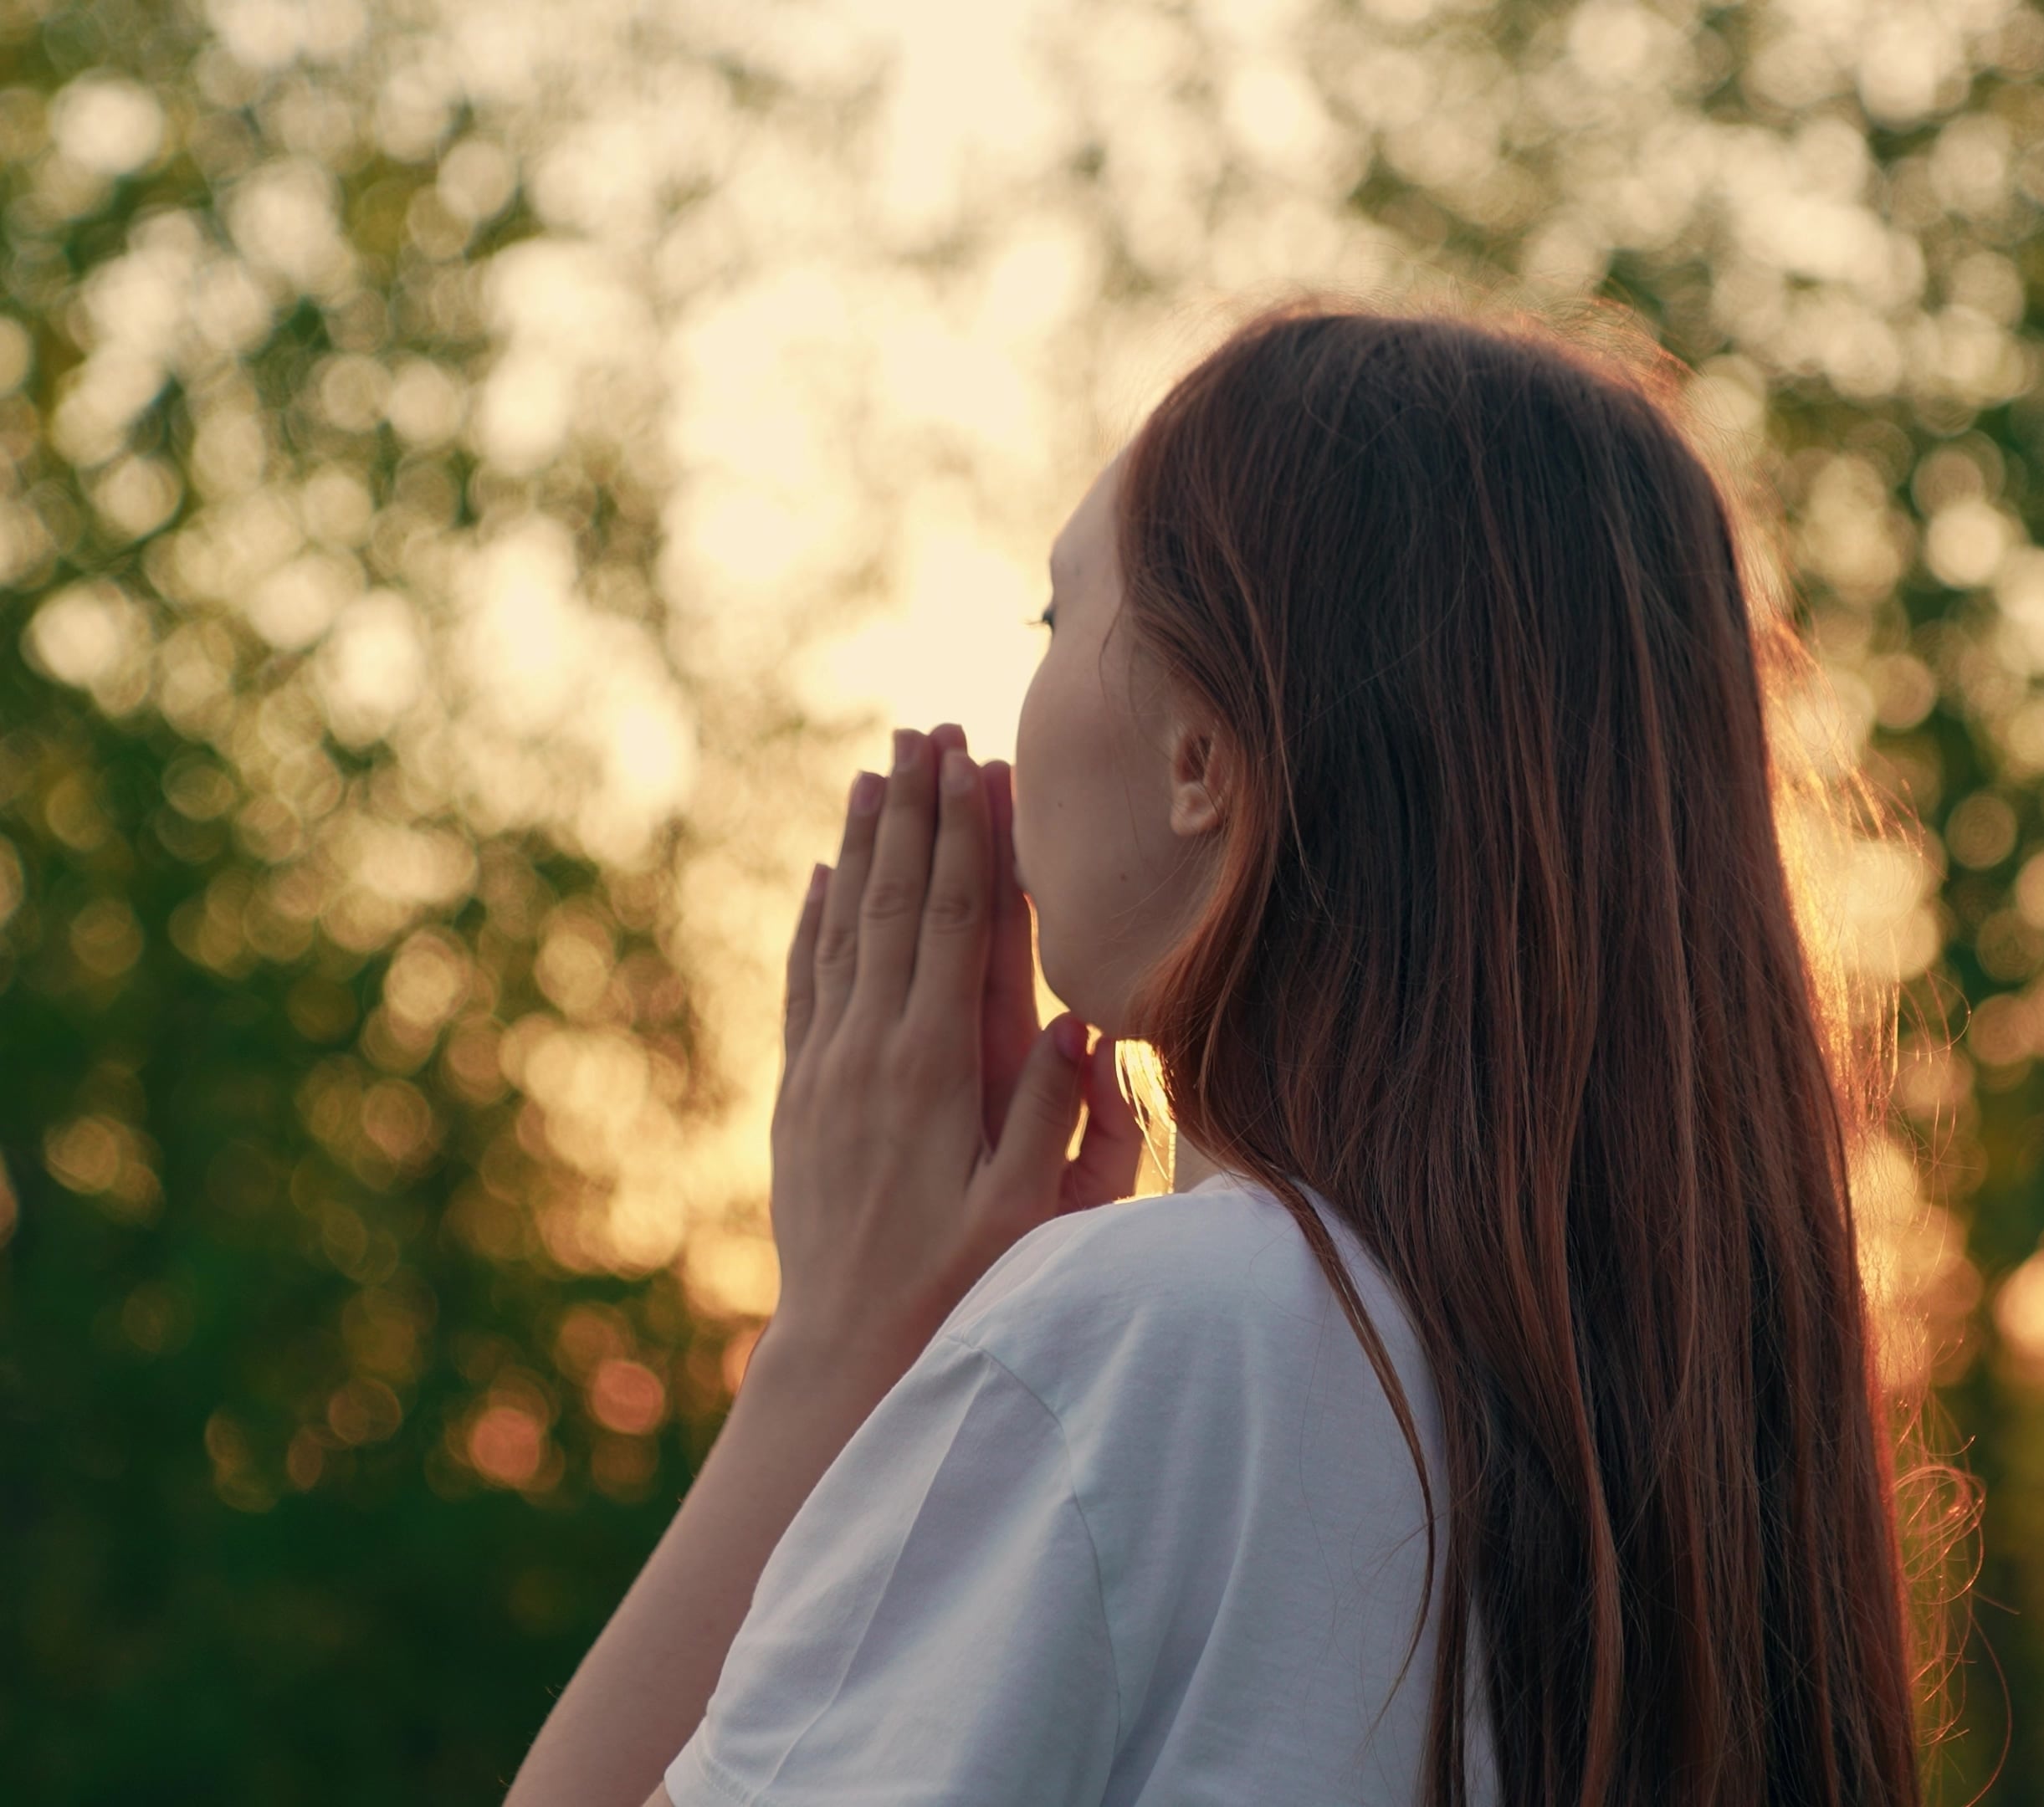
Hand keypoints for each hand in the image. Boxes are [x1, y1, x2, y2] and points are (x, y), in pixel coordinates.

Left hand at [760, 722, 1146, 1398]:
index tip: (974, 761)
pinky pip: (806, 985)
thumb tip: (1080, 1026)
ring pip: (844, 930)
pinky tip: (822, 878)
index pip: (956, 923)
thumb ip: (1054, 1119)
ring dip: (863, 847)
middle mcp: (872, 1052)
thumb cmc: (957, 1291)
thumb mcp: (1027, 1214)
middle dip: (915, 811)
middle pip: (896, 903)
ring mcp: (828, 1070)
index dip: (968, 835)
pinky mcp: (802, 1098)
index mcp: (934, 1069)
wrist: (844, 1353)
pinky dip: (815, 922)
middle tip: (926, 730)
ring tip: (875, 773)